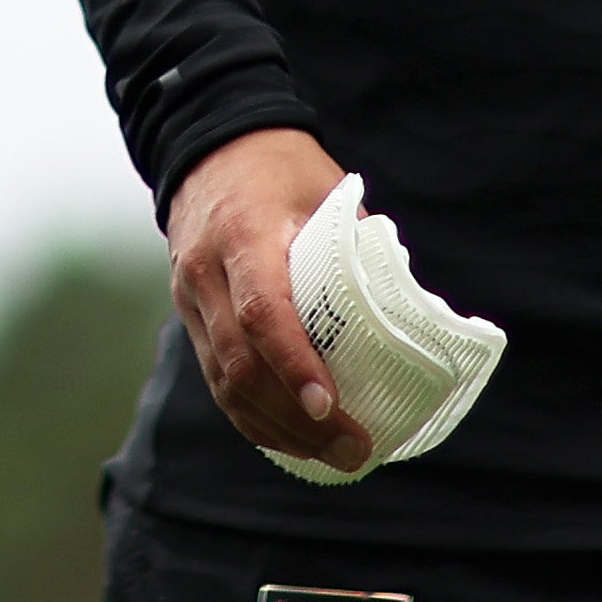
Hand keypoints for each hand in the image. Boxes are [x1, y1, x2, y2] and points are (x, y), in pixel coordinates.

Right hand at [163, 126, 375, 475]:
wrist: (209, 145)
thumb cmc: (282, 168)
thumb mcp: (329, 192)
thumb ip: (361, 250)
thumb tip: (413, 313)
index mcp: (244, 234)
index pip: (261, 313)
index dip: (294, 366)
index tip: (331, 406)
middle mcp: (206, 272)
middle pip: (241, 364)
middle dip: (296, 419)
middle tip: (353, 449)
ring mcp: (190, 298)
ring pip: (224, 383)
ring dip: (277, 430)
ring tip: (332, 456)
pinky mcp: (188, 315)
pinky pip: (216, 378)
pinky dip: (253, 417)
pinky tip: (292, 438)